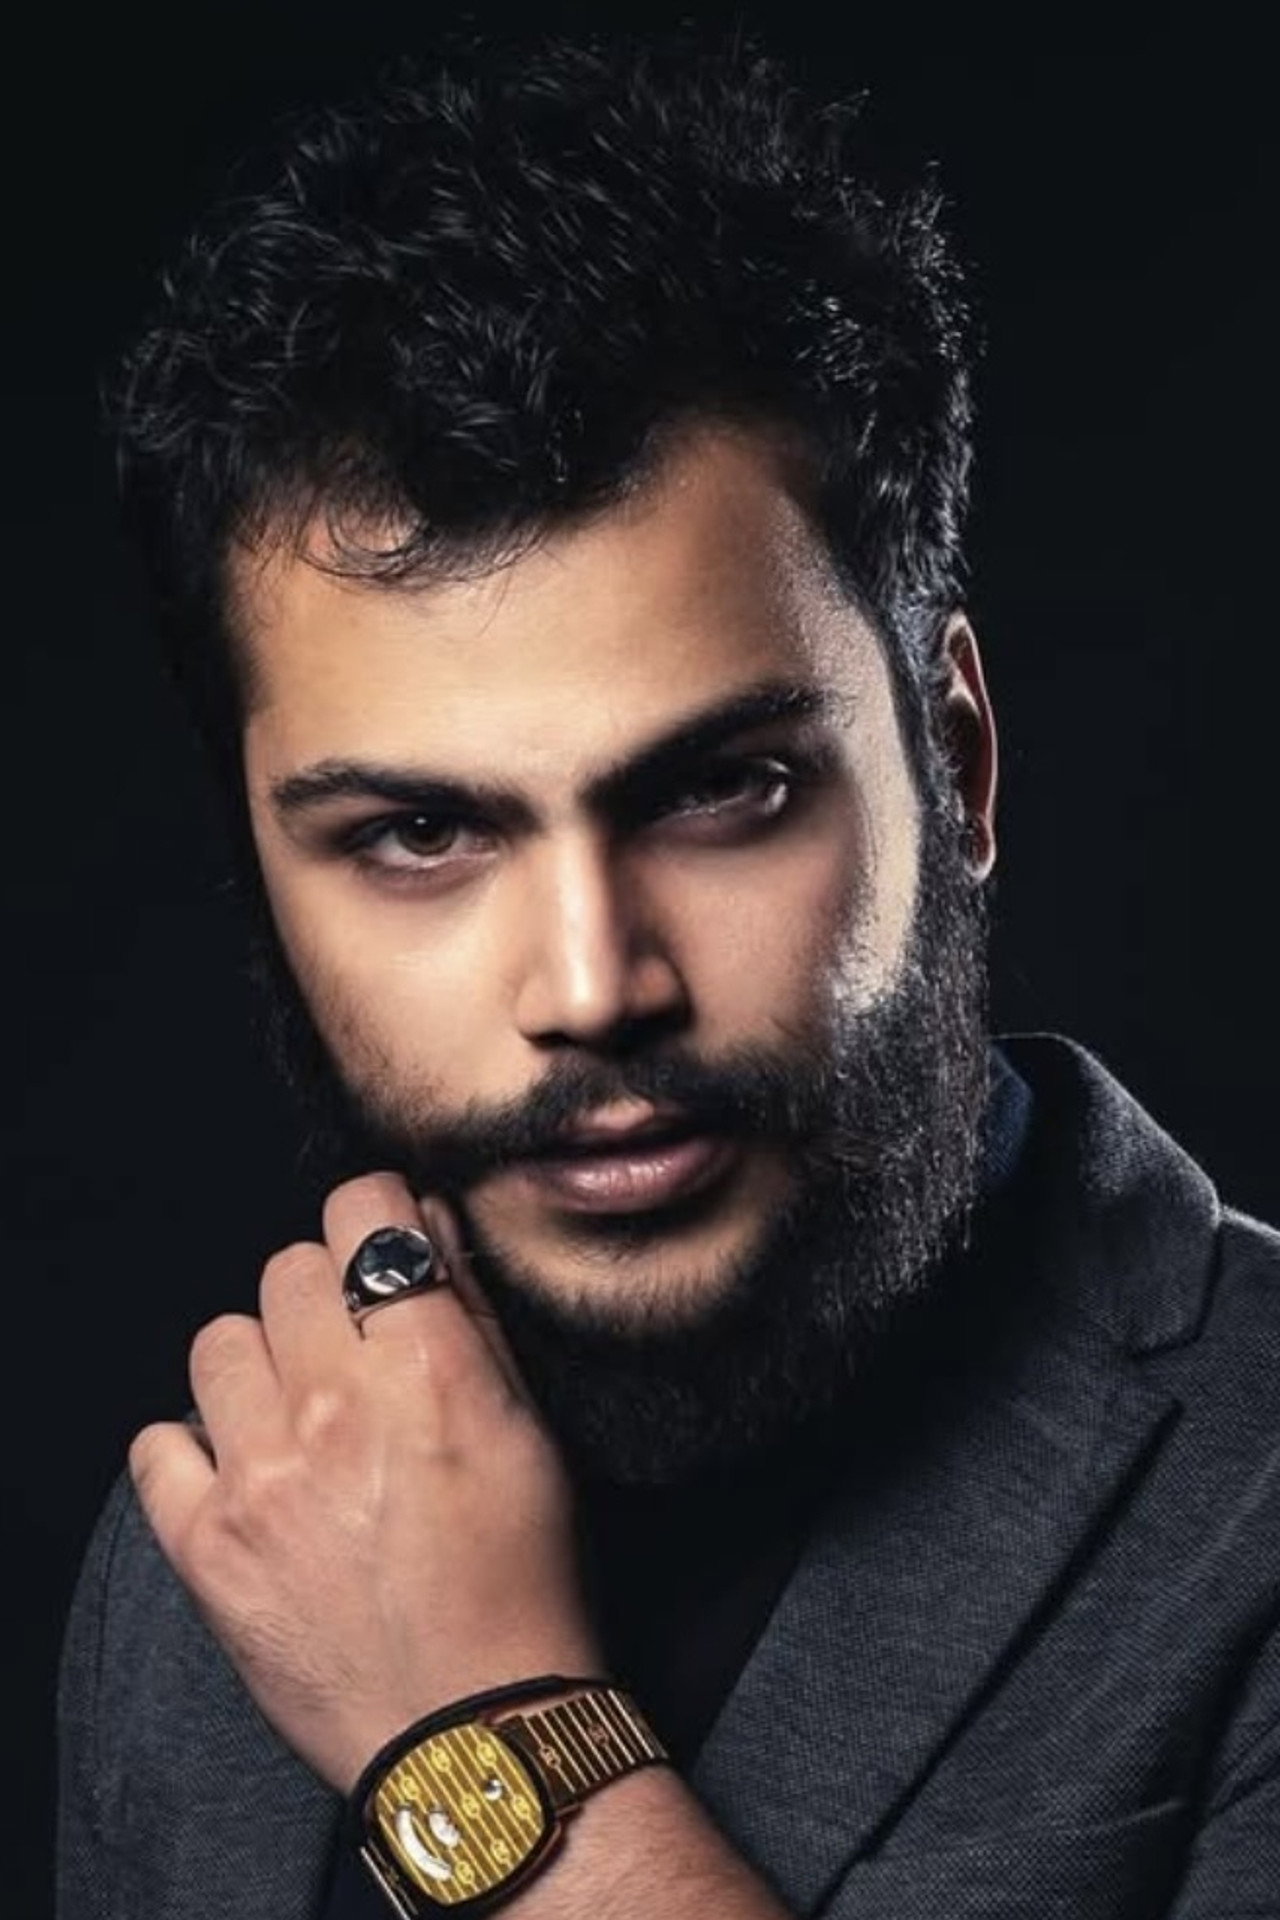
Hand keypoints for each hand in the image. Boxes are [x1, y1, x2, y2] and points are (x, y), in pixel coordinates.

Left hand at [129, 1172, 602, 1793]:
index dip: (375, 1220)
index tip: (382, 1251)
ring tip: (296, 1412)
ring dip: (259, 1362)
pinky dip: (194, 1448)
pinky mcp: (205, 1545)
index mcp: (427, 1366)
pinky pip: (157, 1442)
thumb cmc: (525, 1577)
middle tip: (350, 1351)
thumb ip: (474, 1314)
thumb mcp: (532, 1430)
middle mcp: (334, 1405)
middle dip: (322, 1295)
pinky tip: (244, 1471)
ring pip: (218, 1341)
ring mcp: (261, 1475)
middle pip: (286, 1268)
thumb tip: (429, 1222)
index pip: (362, 1212)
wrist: (475, 1725)